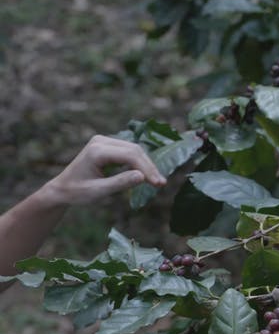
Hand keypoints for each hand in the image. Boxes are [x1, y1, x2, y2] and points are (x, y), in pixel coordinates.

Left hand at [44, 135, 165, 205]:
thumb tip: (142, 177)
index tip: (158, 184)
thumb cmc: (77, 192)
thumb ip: (120, 183)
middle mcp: (101, 141)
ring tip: (157, 182)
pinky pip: (128, 152)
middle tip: (161, 184)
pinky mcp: (107, 146)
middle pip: (134, 150)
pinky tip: (146, 176)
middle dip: (149, 167)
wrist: (62, 189)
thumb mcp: (99, 192)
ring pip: (133, 150)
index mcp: (97, 150)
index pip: (130, 155)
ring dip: (146, 165)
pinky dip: (138, 164)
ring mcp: (103, 142)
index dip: (146, 169)